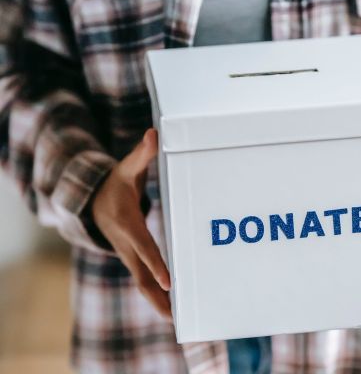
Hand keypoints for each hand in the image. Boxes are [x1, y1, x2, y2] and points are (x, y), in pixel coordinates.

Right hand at [92, 129, 171, 317]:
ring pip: (142, 282)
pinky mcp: (131, 259)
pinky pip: (144, 280)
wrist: (91, 201)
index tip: (170, 282)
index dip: (157, 264)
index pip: (145, 247)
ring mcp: (127, 255)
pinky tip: (171, 309)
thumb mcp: (127, 168)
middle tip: (175, 315)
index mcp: (128, 225)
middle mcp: (127, 245)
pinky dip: (155, 296)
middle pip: (143, 274)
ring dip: (157, 302)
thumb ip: (142, 154)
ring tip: (177, 321)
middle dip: (157, 295)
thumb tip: (154, 133)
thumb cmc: (114, 184)